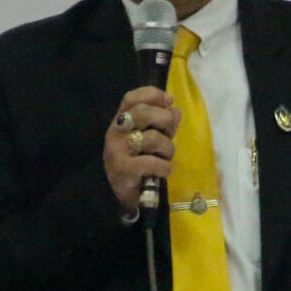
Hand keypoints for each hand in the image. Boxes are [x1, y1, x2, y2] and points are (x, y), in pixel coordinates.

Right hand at [104, 86, 179, 214]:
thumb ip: (163, 123)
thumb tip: (175, 110)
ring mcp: (116, 150)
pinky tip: (164, 171)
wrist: (127, 195)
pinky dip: (165, 167)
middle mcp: (115, 131)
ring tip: (166, 158)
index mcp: (121, 121)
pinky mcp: (122, 168)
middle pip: (142, 112)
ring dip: (168, 149)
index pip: (131, 98)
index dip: (152, 94)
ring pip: (151, 138)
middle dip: (165, 120)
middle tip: (170, 134)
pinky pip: (151, 162)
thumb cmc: (142, 162)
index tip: (170, 101)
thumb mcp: (154, 138)